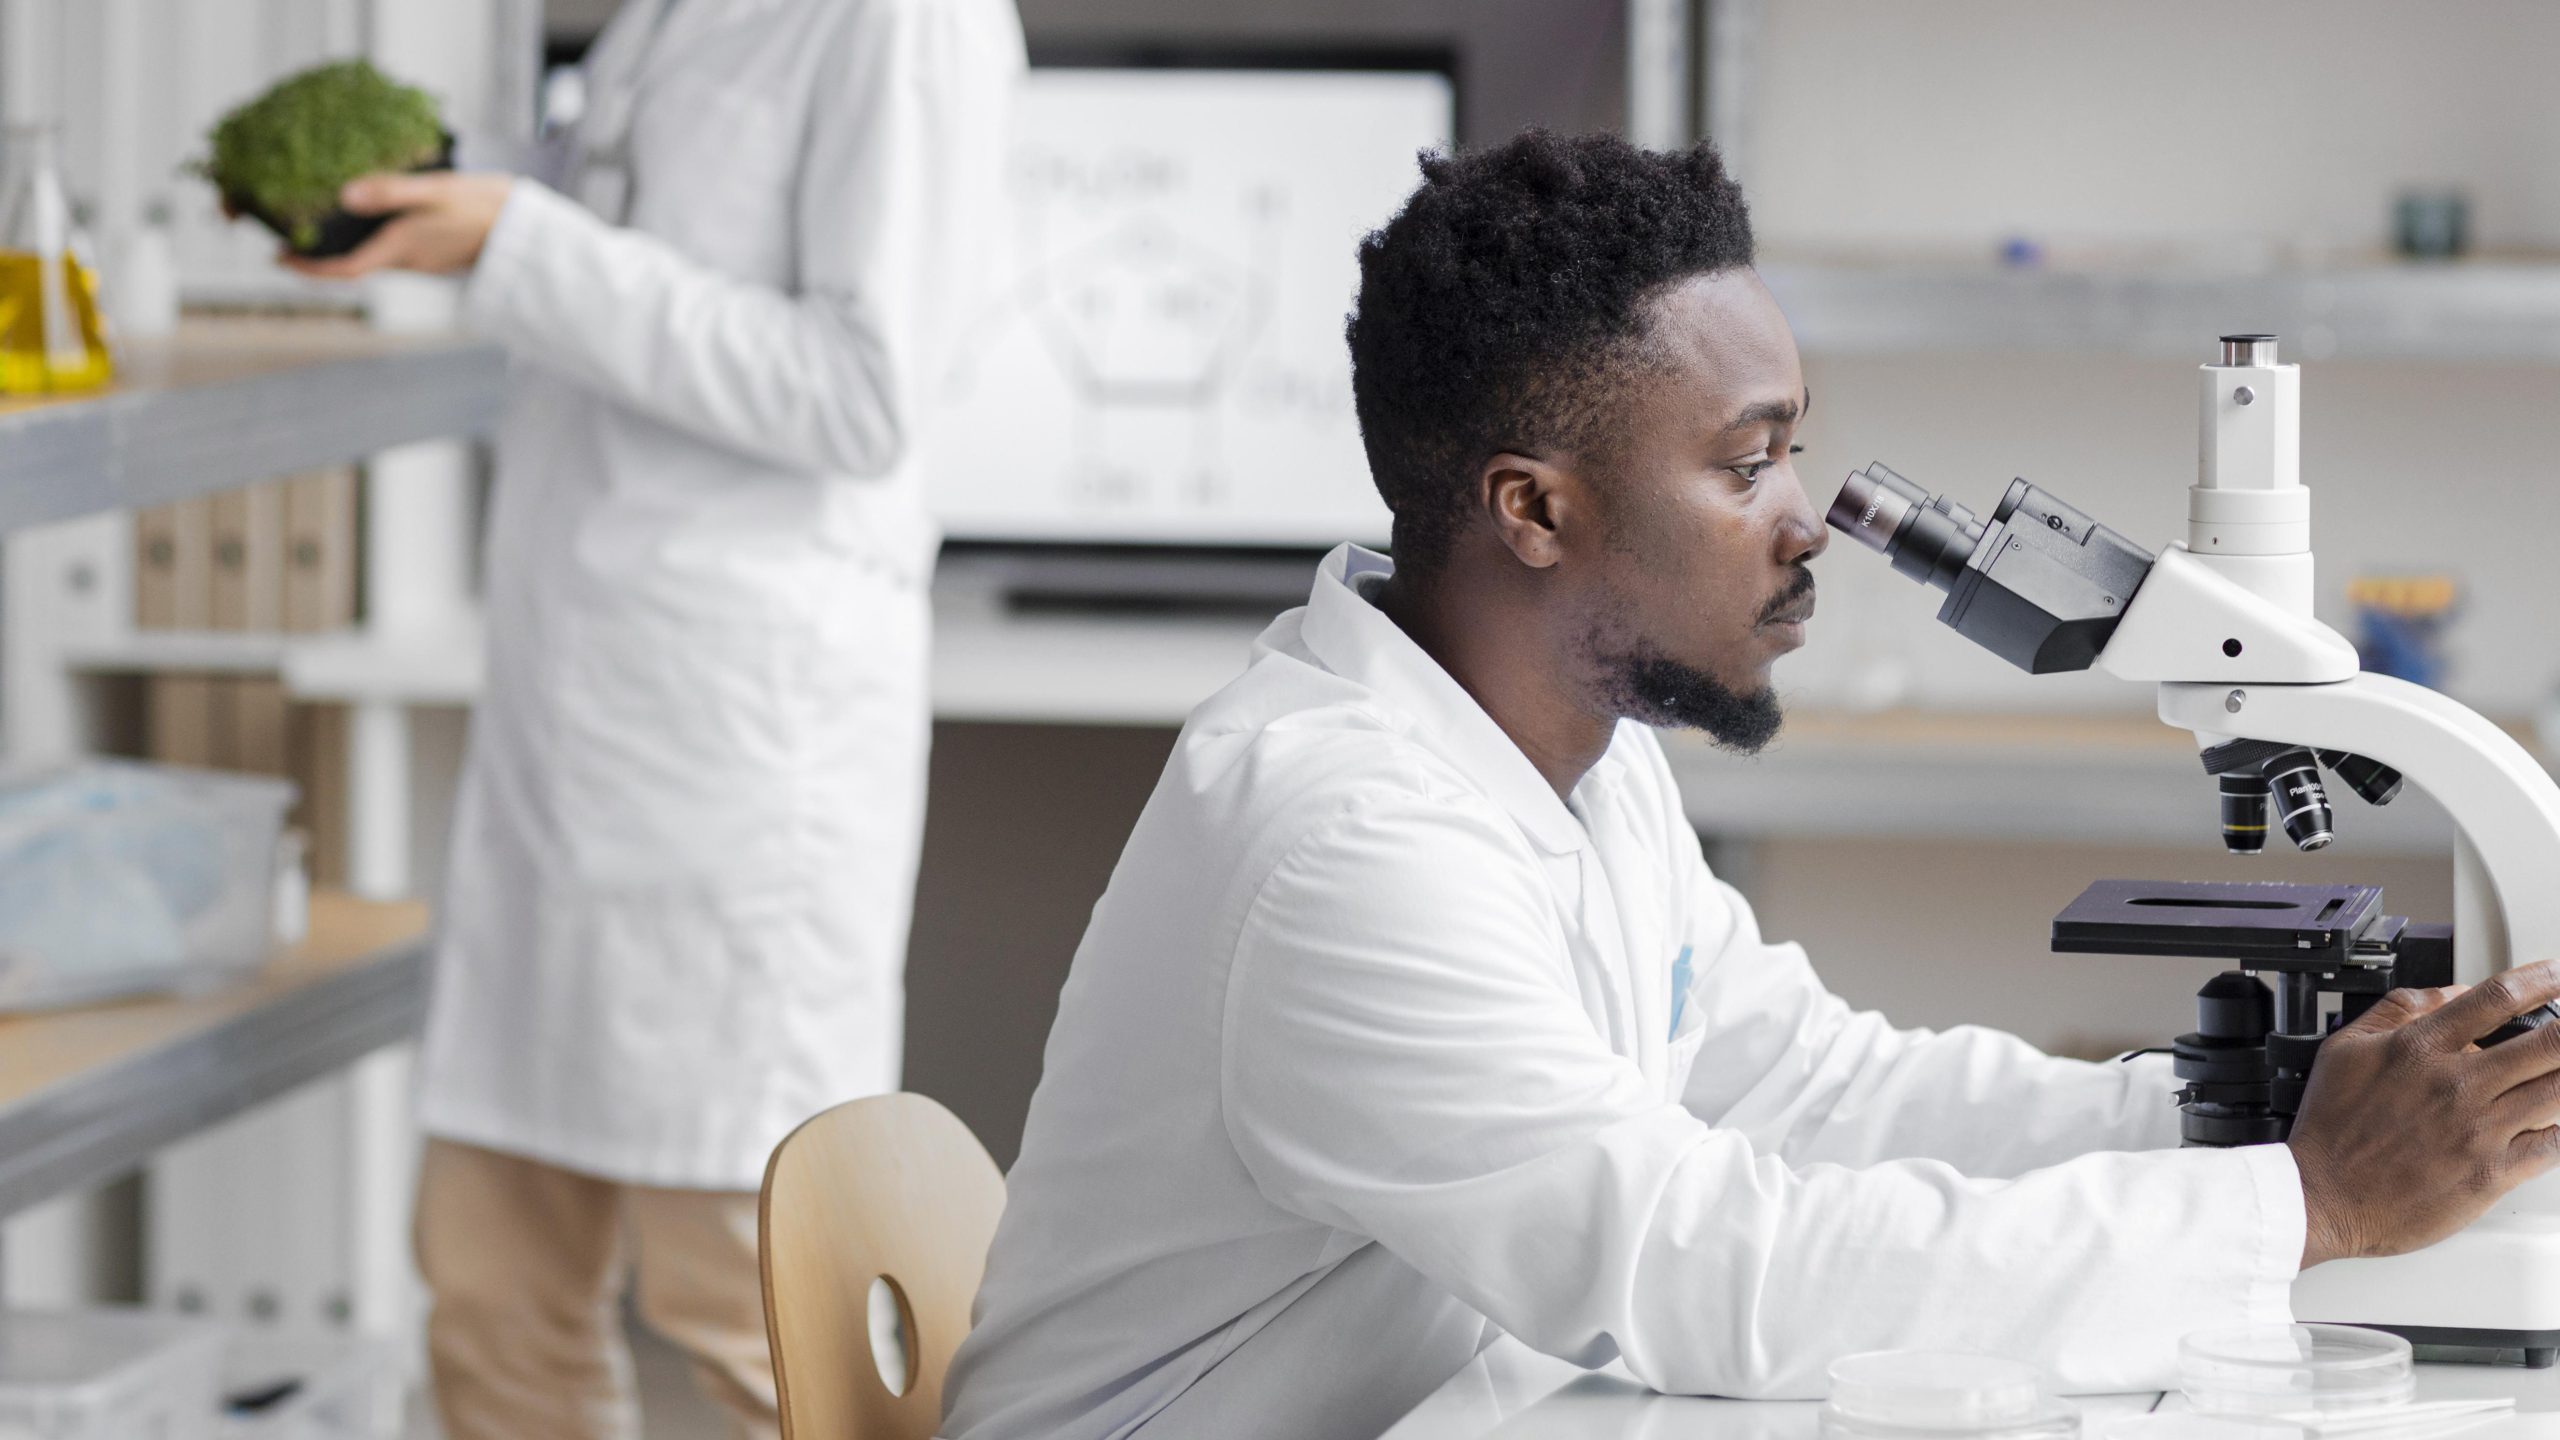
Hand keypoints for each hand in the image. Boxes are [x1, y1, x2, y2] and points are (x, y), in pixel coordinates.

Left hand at [281, 171, 513, 279]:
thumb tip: (344, 195)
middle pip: (352, 264)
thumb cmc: (484, 207)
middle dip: (319, 255)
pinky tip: (366, 215)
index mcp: (401, 247)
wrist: (526, 229)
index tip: (279, 258)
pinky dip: (369, 238)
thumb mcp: (436, 191)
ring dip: (343, 247)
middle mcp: (407, 260)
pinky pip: (392, 249)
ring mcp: (422, 258)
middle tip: (288, 237)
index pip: (344, 269)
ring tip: (319, 223)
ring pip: (371, 257)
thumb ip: (391, 192)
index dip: (308, 269)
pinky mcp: (434, 251)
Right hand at [2289, 959, 2559, 1267]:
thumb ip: (2398, 1010)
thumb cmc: (2331, 1130)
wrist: (2322, 1198)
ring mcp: (2479, 1130)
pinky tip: (2553, 1121)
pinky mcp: (2491, 1174)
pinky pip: (2552, 1145)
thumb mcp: (2344, 1049)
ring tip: (2557, 1072)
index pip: (2496, 998)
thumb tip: (2450, 993)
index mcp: (2420, 1049)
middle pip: (2548, 1042)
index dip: (2541, 979)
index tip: (2557, 975)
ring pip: (2558, 1091)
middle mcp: (2456, 1084)